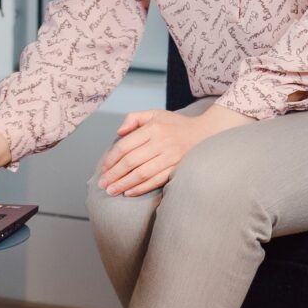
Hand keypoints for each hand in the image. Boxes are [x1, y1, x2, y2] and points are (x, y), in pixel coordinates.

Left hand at [95, 104, 248, 196]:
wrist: (205, 133)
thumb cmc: (176, 125)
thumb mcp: (155, 114)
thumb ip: (134, 118)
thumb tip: (118, 132)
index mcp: (153, 128)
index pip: (125, 146)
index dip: (111, 159)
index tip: (103, 169)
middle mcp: (161, 142)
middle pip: (131, 162)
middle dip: (114, 175)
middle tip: (103, 184)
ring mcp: (170, 157)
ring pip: (141, 174)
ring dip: (124, 184)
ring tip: (112, 191)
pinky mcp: (177, 168)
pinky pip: (156, 181)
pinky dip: (141, 188)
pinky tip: (129, 192)